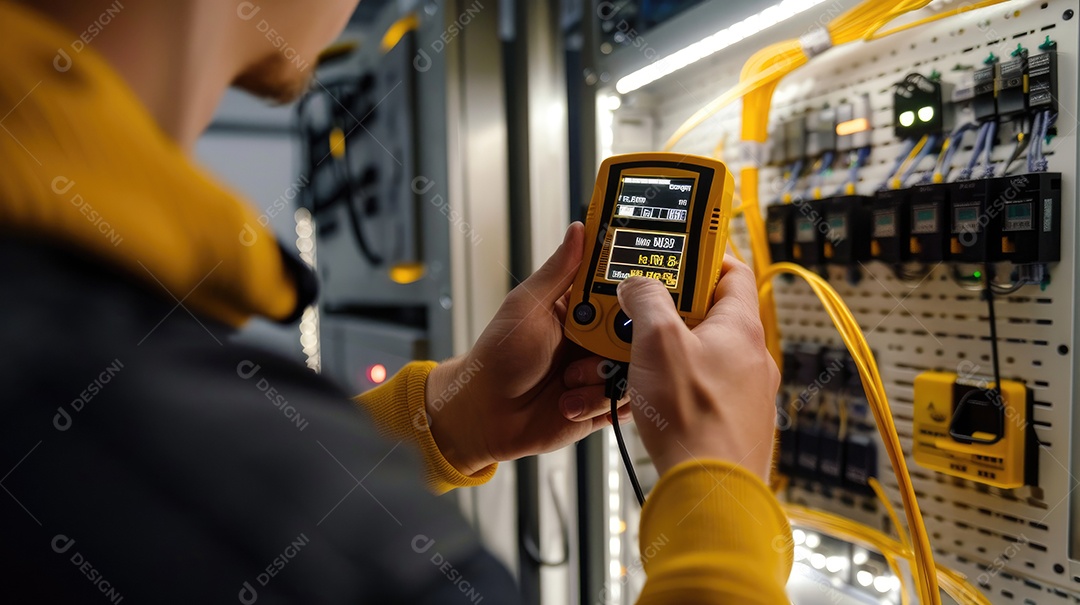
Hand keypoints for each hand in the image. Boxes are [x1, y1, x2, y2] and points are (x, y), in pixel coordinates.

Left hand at [425, 223, 629, 474]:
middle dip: (618, 343)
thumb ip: (558, 271)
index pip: (619, 292)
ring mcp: (599, 373)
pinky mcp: (601, 405)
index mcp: (579, 310)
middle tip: (590, 349)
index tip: (640, 292)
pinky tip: (570, 402)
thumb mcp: (527, 306)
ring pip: (632, 369)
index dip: (633, 292)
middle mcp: (593, 340)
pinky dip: (599, 403)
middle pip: (635, 332)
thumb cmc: (498, 357)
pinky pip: (623, 402)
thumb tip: (579, 230)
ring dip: (599, 377)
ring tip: (567, 382)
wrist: (486, 415)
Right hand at [615, 256, 779, 480]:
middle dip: (667, 309)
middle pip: (708, 314)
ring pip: (698, 355)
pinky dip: (670, 385)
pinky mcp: (729, 421)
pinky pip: (697, 390)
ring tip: (631, 356)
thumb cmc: (693, 418)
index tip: (673, 253)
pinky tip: (645, 396)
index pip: (732, 271)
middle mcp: (751, 357)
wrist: (709, 490)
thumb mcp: (658, 341)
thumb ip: (647, 300)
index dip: (702, 257)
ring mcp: (743, 392)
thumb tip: (638, 283)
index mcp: (742, 328)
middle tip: (637, 308)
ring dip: (664, 351)